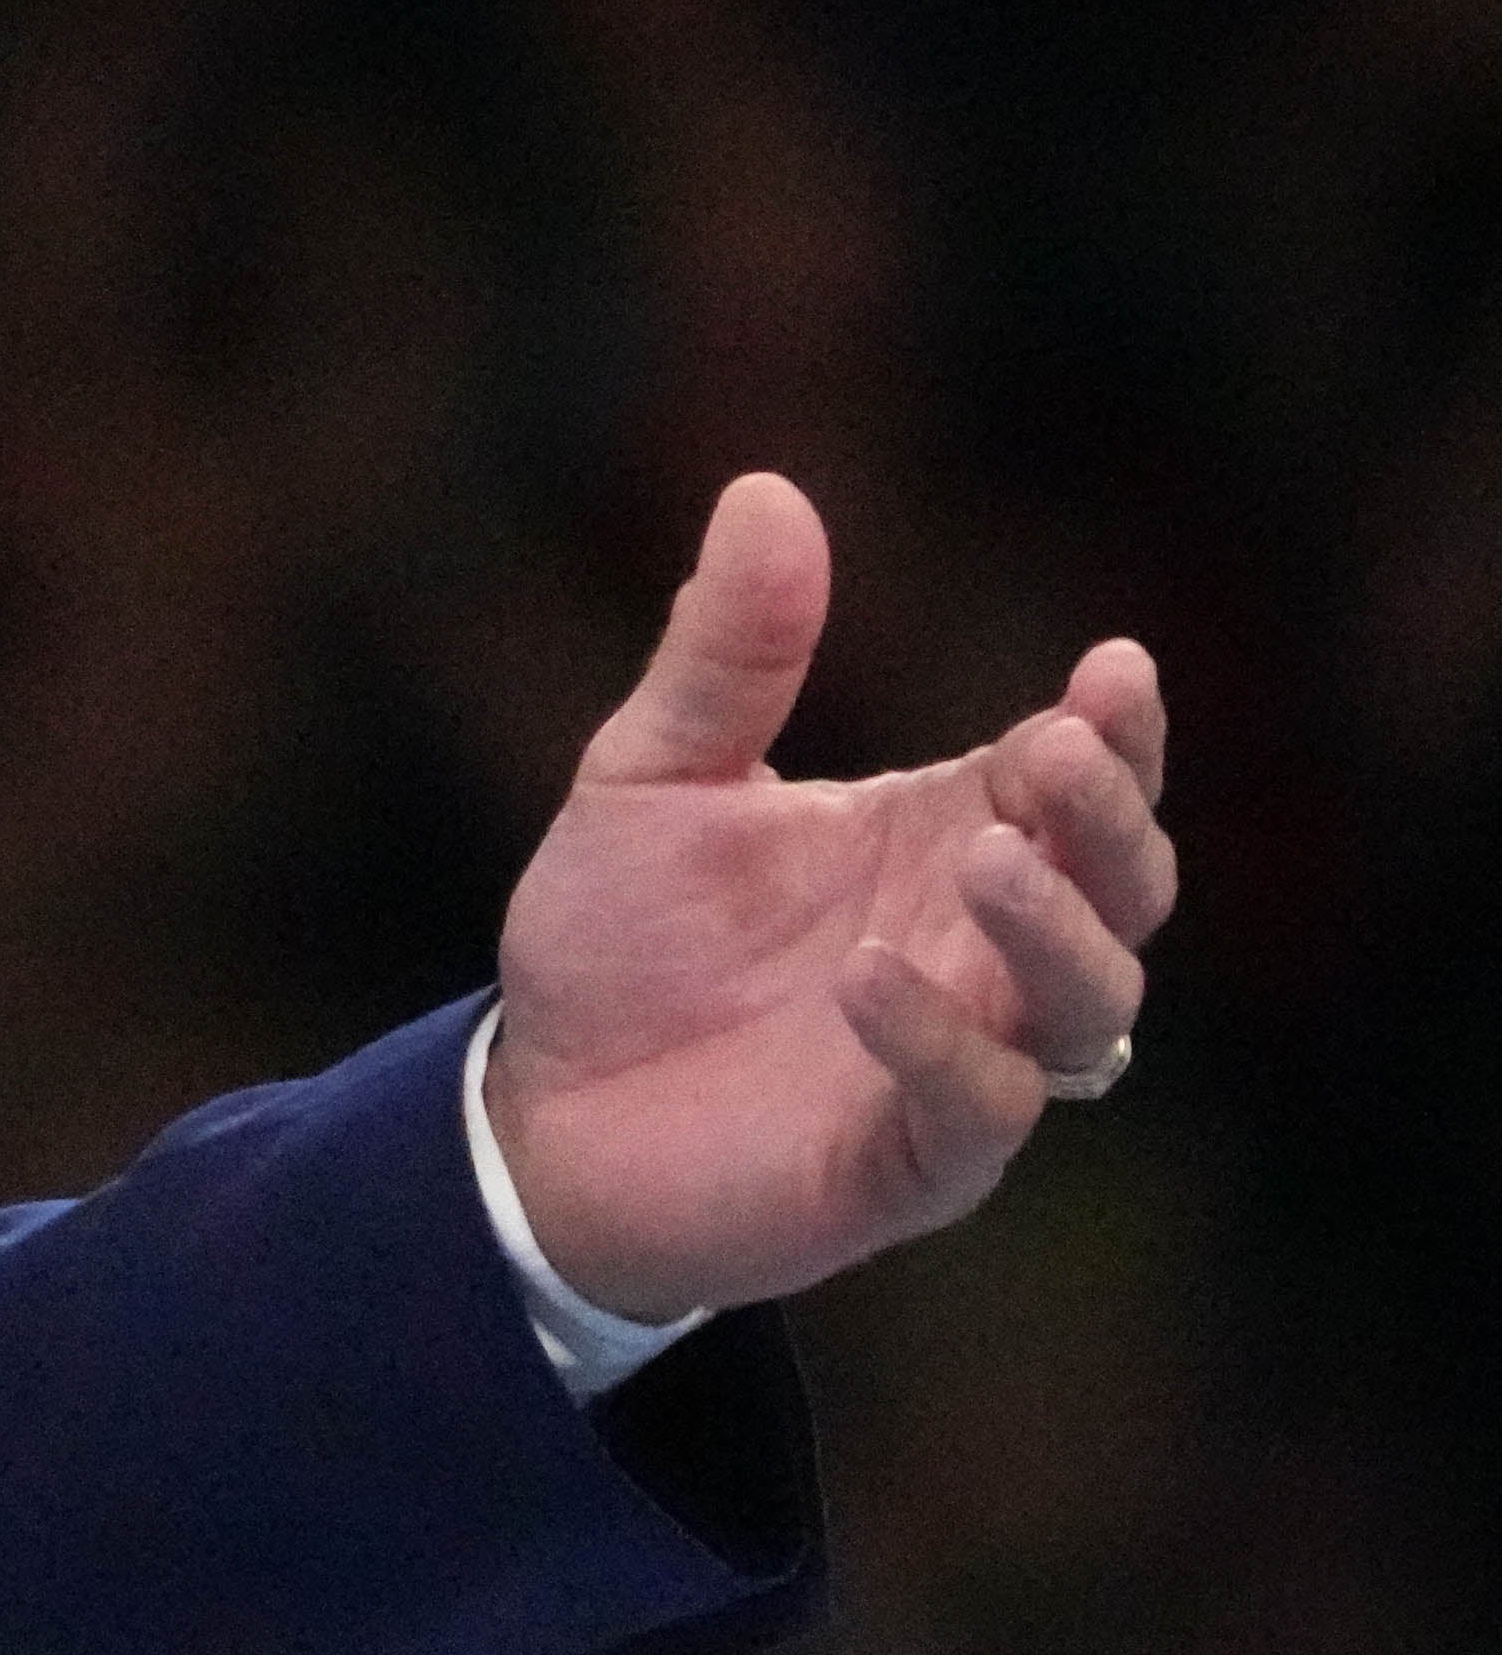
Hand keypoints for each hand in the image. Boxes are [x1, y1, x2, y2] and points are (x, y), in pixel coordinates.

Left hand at [489, 473, 1176, 1323]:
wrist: (529, 1113)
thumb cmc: (619, 945)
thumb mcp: (650, 776)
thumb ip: (726, 655)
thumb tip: (767, 490)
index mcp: (947, 840)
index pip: (1084, 779)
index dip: (1118, 731)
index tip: (1110, 666)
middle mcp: (981, 950)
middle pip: (1124, 885)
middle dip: (1111, 817)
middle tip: (1054, 753)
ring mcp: (958, 1059)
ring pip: (1090, 1005)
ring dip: (1057, 929)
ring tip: (988, 856)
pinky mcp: (904, 1164)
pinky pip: (975, 1110)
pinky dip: (943, 1044)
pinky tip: (869, 976)